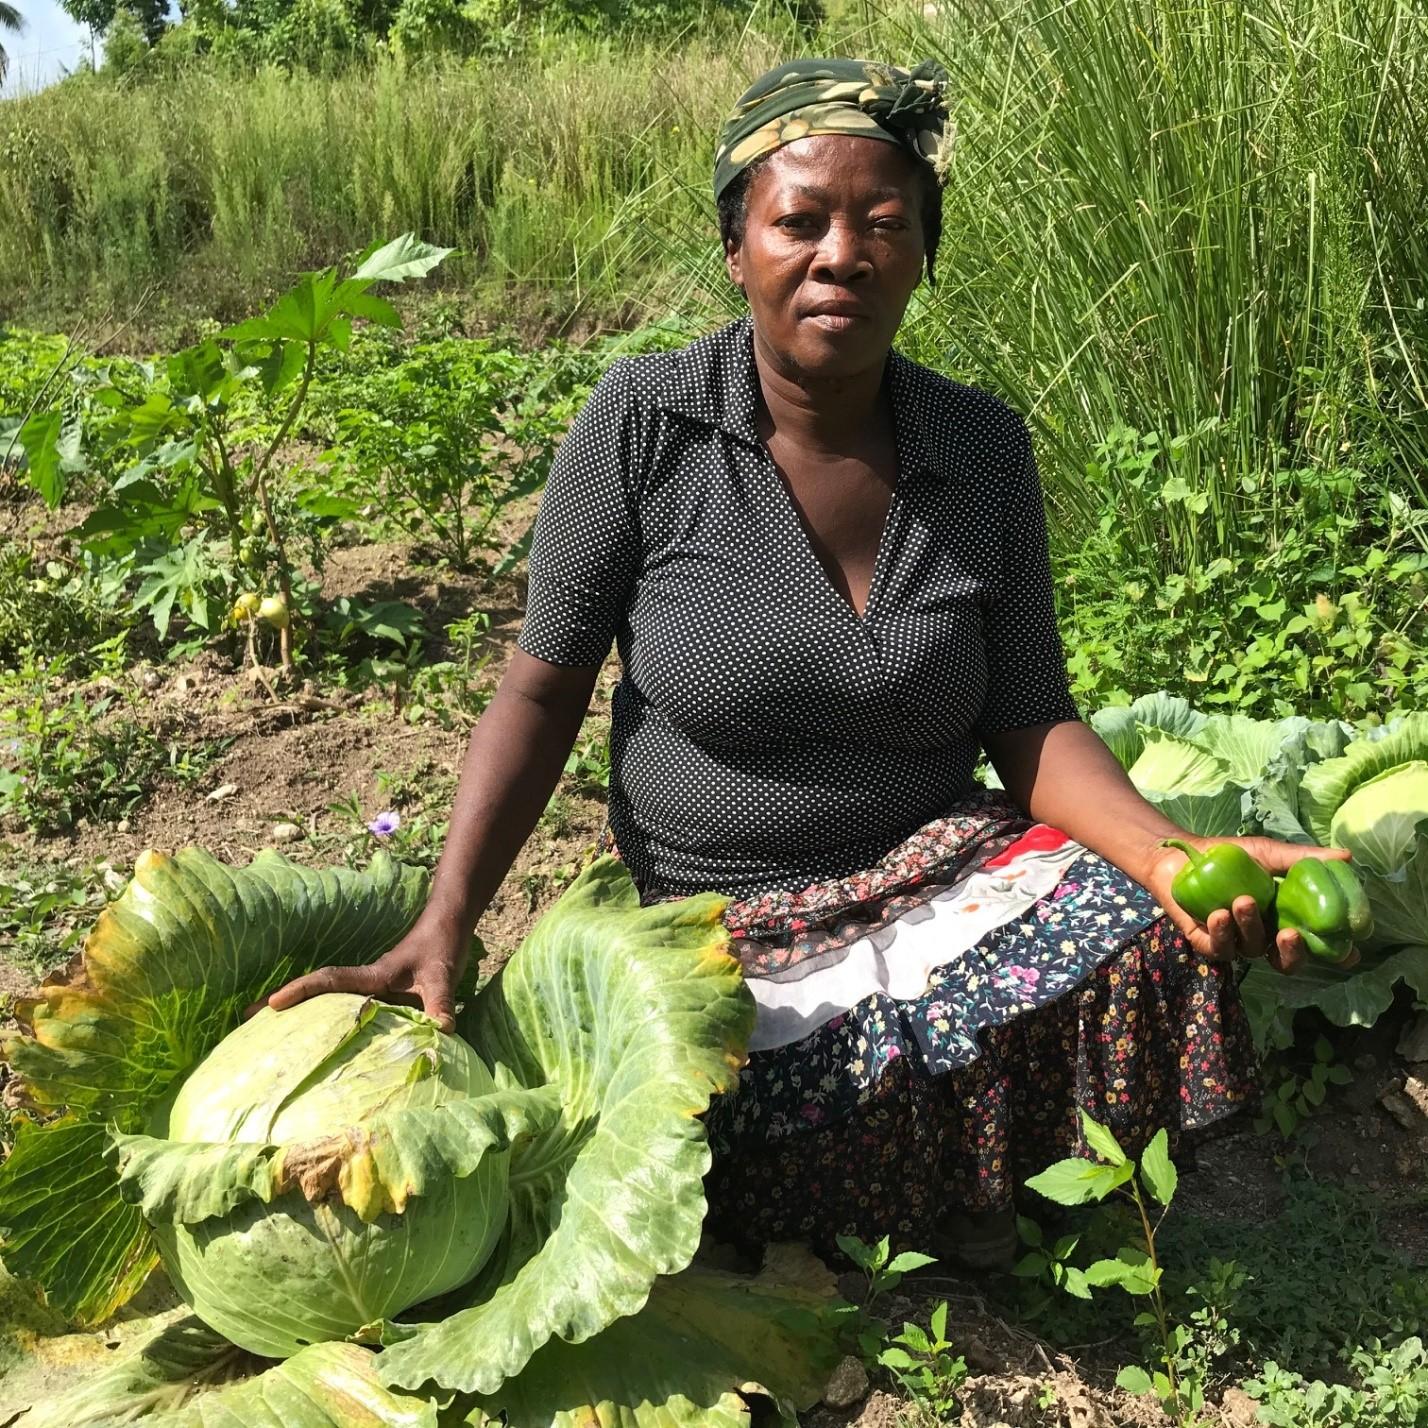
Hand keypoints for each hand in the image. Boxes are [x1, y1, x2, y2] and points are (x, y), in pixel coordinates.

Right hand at [244, 915, 468, 1030]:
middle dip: (282, 1003)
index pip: (330, 981)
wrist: (448, 926)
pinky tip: (321, 1040)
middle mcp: (365, 982)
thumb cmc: (441, 946)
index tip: (272, 1004)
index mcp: (372, 975)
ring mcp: (370, 989)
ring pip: (328, 1002)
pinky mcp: (380, 996)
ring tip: (266, 1036)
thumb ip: (441, 1004)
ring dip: (300, 1014)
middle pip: (316, 993)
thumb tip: (441, 1033)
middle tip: (245, 1020)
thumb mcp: (443, 976)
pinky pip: (348, 1011)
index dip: (301, 991)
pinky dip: (329, 1022)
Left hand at [1143, 835, 1360, 973]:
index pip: (1313, 946)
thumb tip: (1346, 857)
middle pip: (1285, 962)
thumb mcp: (1268, 853)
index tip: (1347, 954)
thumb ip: (1301, 859)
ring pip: (1250, 949)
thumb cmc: (1229, 856)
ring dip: (1250, 927)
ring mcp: (1235, 941)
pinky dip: (1221, 933)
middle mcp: (1262, 936)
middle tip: (1291, 934)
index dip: (1332, 955)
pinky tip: (1219, 914)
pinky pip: (1218, 948)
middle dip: (1292, 953)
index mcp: (1283, 920)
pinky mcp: (1205, 941)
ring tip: (1243, 901)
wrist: (1183, 855)